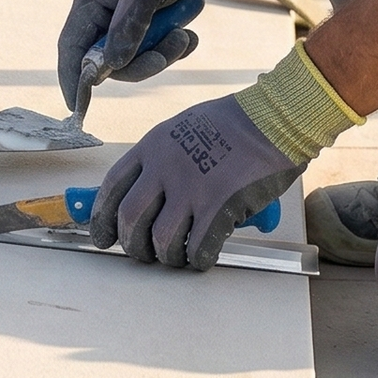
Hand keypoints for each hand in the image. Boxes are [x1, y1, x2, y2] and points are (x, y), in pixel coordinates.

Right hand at [57, 0, 207, 111]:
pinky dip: (174, 46)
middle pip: (110, 61)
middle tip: (167, 52)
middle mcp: (105, 15)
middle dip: (140, 62)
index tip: (77, 107)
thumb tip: (111, 66)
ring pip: (137, 58)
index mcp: (90, 3)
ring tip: (184, 35)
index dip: (72, 78)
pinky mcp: (150, 23)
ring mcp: (127, 20)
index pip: (71, 48)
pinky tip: (189, 33)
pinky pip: (157, 49)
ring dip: (163, 52)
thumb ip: (128, 27)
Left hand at [89, 96, 304, 268]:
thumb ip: (163, 157)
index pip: (112, 187)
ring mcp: (191, 187)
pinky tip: (204, 255)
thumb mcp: (185, 126)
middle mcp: (165, 166)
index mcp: (154, 145)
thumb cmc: (235, 122)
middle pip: (130, 219)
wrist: (275, 117)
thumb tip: (148, 195)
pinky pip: (197, 249)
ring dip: (167, 257)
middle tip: (144, 253)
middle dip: (133, 245)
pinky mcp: (219, 207)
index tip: (104, 237)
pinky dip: (197, 260)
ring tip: (178, 256)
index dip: (102, 218)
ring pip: (161, 241)